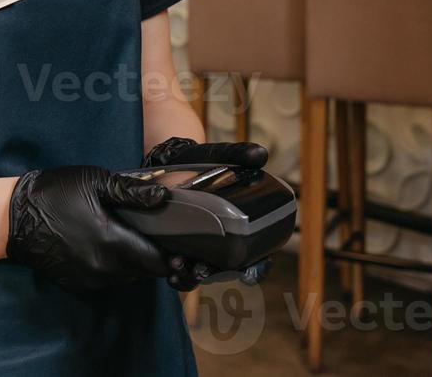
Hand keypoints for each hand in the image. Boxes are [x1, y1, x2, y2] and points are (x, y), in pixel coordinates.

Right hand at [5, 166, 174, 292]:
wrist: (12, 218)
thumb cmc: (54, 193)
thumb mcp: (95, 181)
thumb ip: (132, 191)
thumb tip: (164, 197)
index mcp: (111, 243)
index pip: (157, 262)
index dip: (174, 256)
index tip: (181, 245)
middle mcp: (103, 269)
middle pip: (146, 272)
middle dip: (157, 258)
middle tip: (159, 236)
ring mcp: (89, 279)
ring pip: (128, 277)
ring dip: (136, 261)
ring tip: (134, 237)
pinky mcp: (78, 284)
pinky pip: (109, 279)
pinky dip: (116, 266)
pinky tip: (108, 244)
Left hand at [142, 137, 269, 290]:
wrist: (170, 161)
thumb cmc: (201, 161)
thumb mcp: (219, 154)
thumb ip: (239, 154)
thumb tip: (260, 154)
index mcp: (242, 225)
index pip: (259, 254)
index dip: (258, 267)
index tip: (249, 273)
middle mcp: (225, 241)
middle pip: (229, 270)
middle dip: (218, 274)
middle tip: (202, 270)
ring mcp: (203, 246)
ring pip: (205, 273)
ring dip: (194, 278)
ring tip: (180, 268)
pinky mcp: (182, 247)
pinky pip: (185, 270)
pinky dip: (181, 277)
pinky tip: (172, 275)